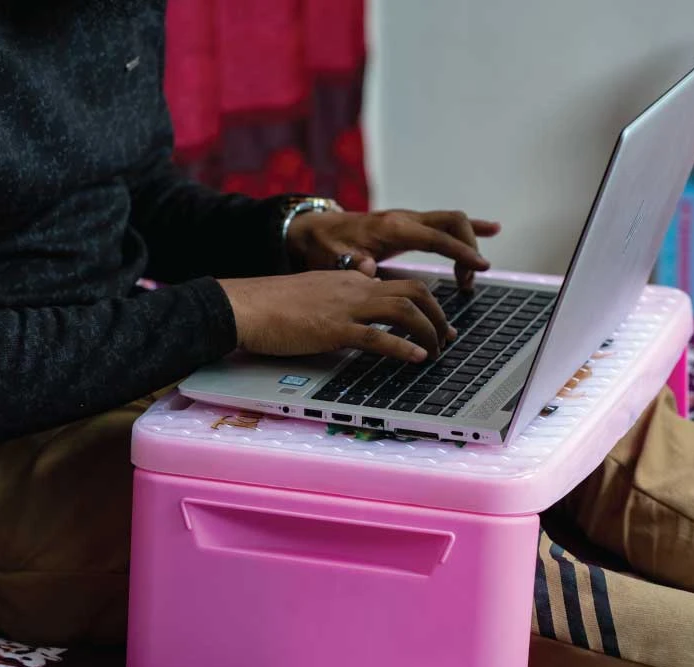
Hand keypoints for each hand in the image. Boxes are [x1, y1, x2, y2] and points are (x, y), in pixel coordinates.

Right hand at [218, 270, 454, 361]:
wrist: (245, 304)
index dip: (427, 304)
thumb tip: (360, 316)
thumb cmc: (273, 304)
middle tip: (448, 339)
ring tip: (437, 352)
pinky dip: (402, 348)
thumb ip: (342, 300)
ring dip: (428, 332)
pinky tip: (416, 359)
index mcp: (352, 279)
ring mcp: (345, 307)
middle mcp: (355, 288)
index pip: (401, 284)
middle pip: (415, 291)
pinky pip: (377, 336)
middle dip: (439, 316)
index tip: (437, 324)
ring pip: (405, 311)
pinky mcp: (333, 329)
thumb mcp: (316, 294)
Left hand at [286, 208, 500, 289]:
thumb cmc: (326, 246)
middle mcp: (404, 219)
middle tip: (468, 280)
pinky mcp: (410, 225)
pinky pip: (444, 223)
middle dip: (469, 248)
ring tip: (470, 276)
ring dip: (468, 244)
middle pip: (453, 222)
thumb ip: (349, 263)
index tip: (479, 268)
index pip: (436, 237)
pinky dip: (468, 228)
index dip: (460, 252)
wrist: (316, 231)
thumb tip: (366, 267)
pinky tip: (492, 229)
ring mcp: (409, 220)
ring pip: (452, 222)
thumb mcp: (333, 258)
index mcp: (392, 228)